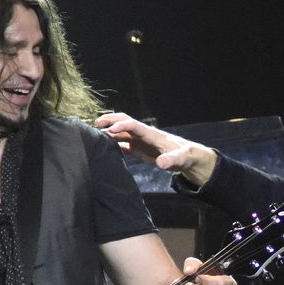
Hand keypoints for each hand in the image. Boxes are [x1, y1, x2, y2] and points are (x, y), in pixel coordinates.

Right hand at [95, 112, 218, 185]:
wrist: (189, 159)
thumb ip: (172, 160)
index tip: (110, 130)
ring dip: (108, 132)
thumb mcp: (182, 159)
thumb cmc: (187, 156)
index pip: (134, 125)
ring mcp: (140, 142)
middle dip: (110, 120)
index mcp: (152, 134)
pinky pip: (123, 145)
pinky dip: (113, 144)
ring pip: (121, 133)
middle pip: (124, 122)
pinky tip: (104, 148)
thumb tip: (162, 164)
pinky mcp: (139, 150)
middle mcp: (144, 135)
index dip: (122, 125)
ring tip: (94, 136)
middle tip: (96, 124)